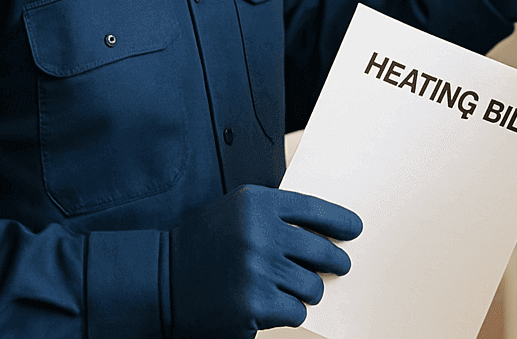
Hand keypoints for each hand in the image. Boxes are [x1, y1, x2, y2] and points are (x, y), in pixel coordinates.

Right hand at [168, 184, 361, 337]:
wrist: (161, 281)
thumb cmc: (203, 245)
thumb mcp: (236, 212)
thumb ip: (276, 215)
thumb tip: (327, 232)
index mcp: (257, 205)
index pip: (314, 210)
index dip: (340, 222)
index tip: (355, 230)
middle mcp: (259, 234)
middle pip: (322, 251)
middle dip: (334, 262)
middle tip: (338, 266)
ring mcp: (257, 271)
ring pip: (312, 286)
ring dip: (307, 291)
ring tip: (290, 288)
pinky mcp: (254, 305)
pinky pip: (296, 311)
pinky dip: (290, 312)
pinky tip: (272, 305)